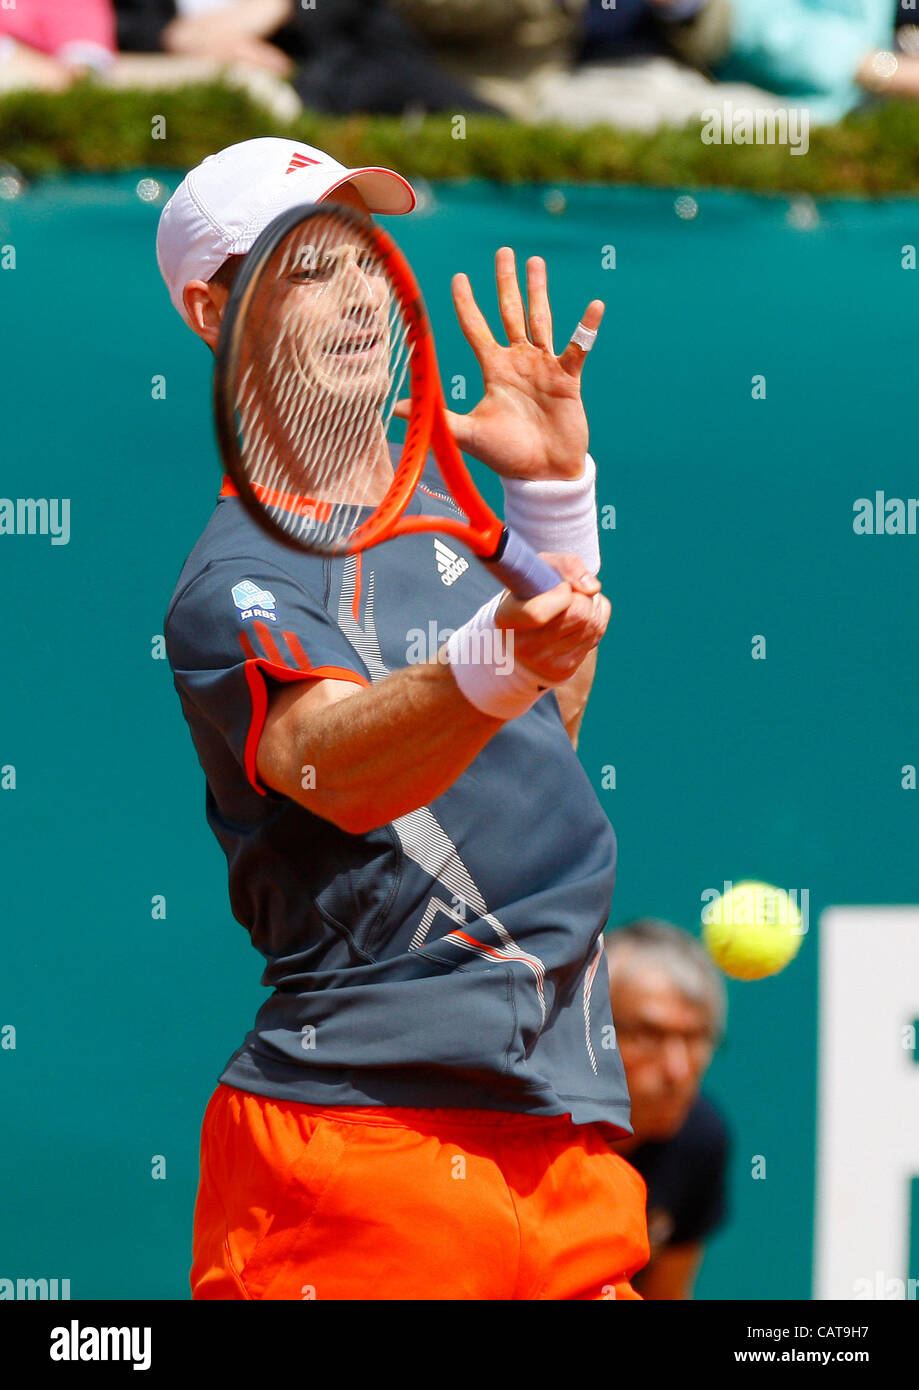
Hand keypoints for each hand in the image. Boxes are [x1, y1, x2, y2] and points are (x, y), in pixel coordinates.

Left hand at [396, 247, 603, 481]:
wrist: (543, 475)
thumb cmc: (506, 455)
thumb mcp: (469, 434)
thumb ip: (439, 416)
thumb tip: (397, 408)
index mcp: (493, 369)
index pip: (476, 328)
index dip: (467, 304)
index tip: (458, 278)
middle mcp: (517, 361)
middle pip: (509, 312)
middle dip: (506, 282)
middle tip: (503, 252)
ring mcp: (543, 367)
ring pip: (540, 319)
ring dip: (538, 291)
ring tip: (536, 261)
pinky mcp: (568, 378)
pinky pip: (578, 347)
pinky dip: (587, 328)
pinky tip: (595, 306)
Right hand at [494, 552, 610, 685]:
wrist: (526, 631)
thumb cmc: (533, 591)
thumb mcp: (541, 568)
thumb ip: (565, 565)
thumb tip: (592, 588)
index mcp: (507, 618)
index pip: (538, 613)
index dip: (562, 594)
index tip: (562, 587)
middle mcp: (523, 645)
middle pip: (578, 614)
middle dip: (583, 596)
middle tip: (571, 593)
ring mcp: (544, 661)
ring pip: (592, 623)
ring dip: (592, 606)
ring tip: (573, 604)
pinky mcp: (563, 669)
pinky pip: (597, 634)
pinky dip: (596, 619)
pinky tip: (578, 620)